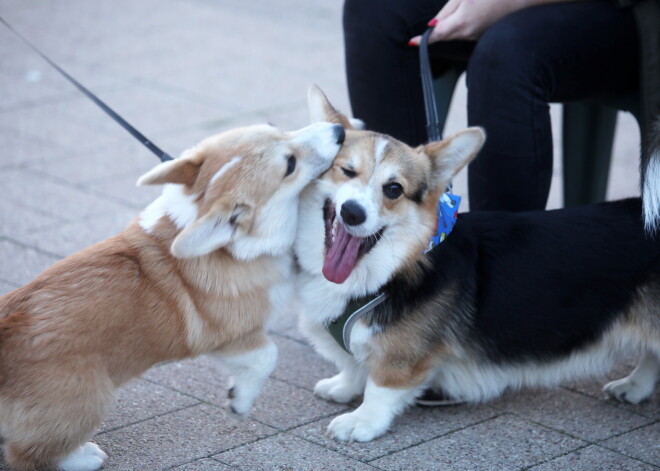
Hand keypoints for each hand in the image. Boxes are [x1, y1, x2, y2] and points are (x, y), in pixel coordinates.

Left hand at [409, 0, 528, 44]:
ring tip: (477, 3)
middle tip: (462, 4)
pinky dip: (470, 20)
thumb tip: (434, 25)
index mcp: (461, 23)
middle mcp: (468, 34)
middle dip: (442, 24)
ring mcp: (478, 36)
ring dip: (458, 19)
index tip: (411, 42)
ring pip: (458, 30)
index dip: (421, 39)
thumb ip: (447, 10)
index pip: (435, 36)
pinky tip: (483, 8)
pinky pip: (470, 29)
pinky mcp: (486, 35)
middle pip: (446, 32)